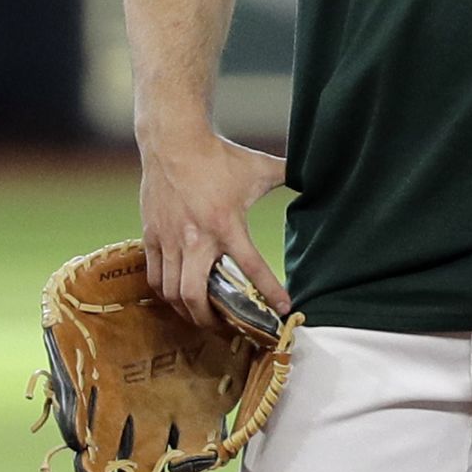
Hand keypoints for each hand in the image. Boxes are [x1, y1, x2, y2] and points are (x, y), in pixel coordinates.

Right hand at [138, 131, 289, 327]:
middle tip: (227, 329)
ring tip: (202, 319)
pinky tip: (177, 298)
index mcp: (226, 224)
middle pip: (195, 296)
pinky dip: (165, 294)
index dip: (269, 291)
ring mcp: (169, 239)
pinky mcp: (151, 236)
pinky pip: (154, 277)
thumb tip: (320, 170)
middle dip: (211, 320)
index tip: (284, 309)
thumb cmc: (221, 156)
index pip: (250, 267)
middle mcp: (195, 238)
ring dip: (187, 312)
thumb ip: (289, 175)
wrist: (174, 142)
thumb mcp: (261, 167)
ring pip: (171, 292)